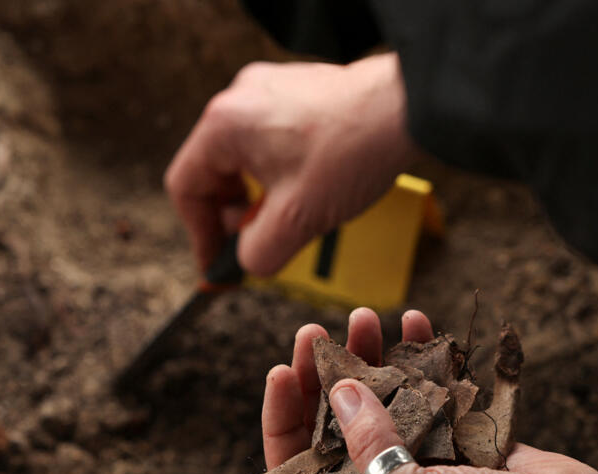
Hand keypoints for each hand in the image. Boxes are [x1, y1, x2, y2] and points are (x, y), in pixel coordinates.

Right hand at [165, 53, 418, 274]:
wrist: (411, 109)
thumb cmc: (354, 153)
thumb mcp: (296, 220)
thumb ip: (256, 252)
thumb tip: (245, 260)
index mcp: (224, 125)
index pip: (186, 186)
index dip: (199, 232)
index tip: (219, 261)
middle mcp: (239, 98)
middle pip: (212, 169)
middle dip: (232, 213)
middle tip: (257, 240)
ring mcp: (268, 88)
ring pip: (242, 156)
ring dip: (257, 194)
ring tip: (288, 216)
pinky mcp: (296, 90)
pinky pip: (268, 138)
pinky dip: (277, 171)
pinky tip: (307, 189)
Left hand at [263, 309, 597, 473]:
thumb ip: (368, 443)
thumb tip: (340, 391)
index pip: (295, 469)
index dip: (281, 419)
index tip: (281, 370)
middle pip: (331, 425)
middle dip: (321, 375)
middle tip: (316, 330)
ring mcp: (421, 459)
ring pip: (377, 399)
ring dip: (368, 355)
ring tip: (363, 314)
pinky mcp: (458, 434)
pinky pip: (426, 388)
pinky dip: (418, 356)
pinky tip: (414, 321)